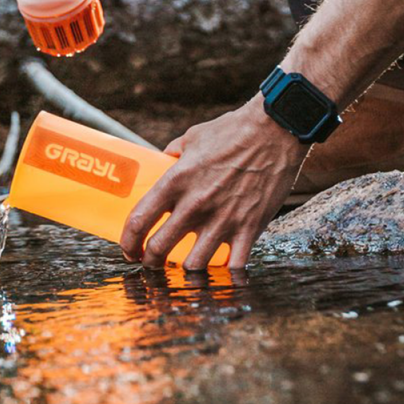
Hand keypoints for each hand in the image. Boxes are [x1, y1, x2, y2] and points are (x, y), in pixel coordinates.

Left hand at [119, 98, 309, 269]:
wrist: (275, 131)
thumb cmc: (233, 131)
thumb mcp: (193, 137)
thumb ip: (174, 153)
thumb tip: (163, 161)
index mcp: (176, 180)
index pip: (139, 219)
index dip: (128, 241)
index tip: (130, 248)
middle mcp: (195, 204)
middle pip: (160, 249)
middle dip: (151, 262)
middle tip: (152, 263)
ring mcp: (223, 220)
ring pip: (193, 265)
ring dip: (185, 270)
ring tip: (184, 268)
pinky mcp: (250, 228)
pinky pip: (234, 266)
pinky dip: (225, 273)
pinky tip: (221, 270)